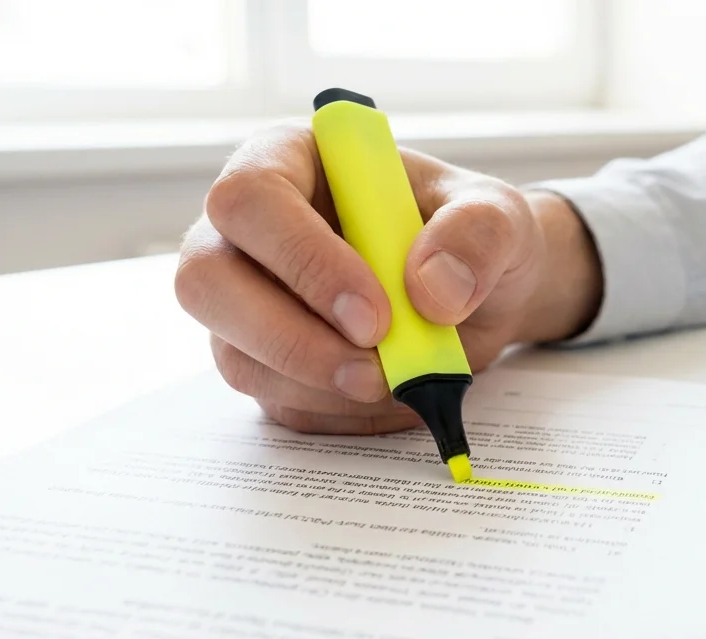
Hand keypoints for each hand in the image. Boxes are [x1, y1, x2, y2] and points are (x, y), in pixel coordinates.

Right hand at [175, 121, 601, 433]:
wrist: (479, 296)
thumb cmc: (471, 236)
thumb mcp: (500, 216)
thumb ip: (477, 235)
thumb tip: (432, 289)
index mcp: (290, 161)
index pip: (253, 198)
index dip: (303, 259)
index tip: (375, 313)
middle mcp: (247, 231)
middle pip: (206, 280)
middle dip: (292, 337)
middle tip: (376, 368)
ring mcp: (245, 302)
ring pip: (235, 354)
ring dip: (319, 384)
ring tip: (398, 381)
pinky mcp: (263, 362)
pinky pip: (273, 400)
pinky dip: (334, 410)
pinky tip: (389, 394)